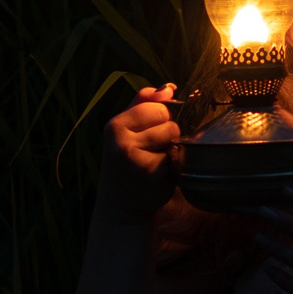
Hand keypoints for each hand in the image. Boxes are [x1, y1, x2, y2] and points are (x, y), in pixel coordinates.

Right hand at [96, 83, 180, 225]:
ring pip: (175, 140)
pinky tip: (158, 177)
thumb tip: (168, 88)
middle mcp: (122, 143)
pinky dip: (173, 168)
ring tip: (154, 163)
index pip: (157, 107)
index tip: (144, 136)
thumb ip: (144, 103)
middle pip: (169, 123)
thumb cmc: (127, 162)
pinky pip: (178, 160)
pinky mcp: (153, 177)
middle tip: (148, 153)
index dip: (158, 121)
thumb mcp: (126, 130)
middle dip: (166, 136)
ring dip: (171, 151)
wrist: (120, 205)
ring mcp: (138, 161)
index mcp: (114, 126)